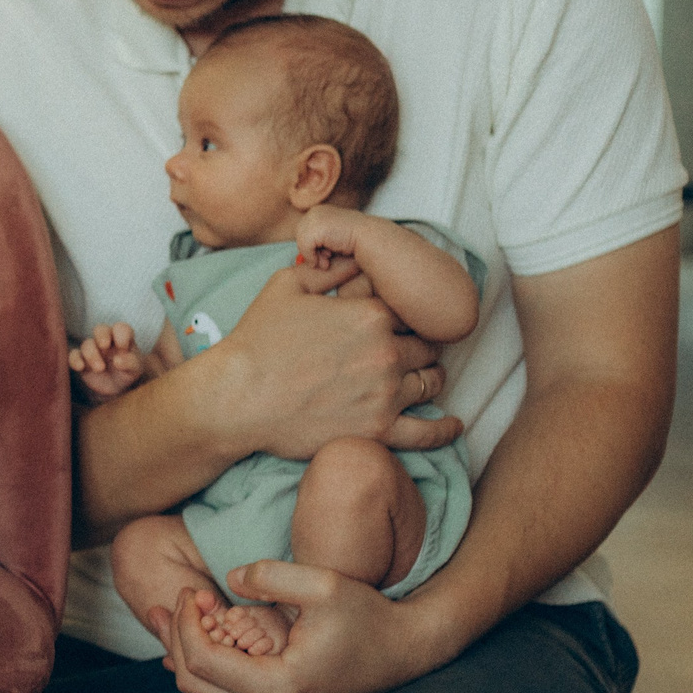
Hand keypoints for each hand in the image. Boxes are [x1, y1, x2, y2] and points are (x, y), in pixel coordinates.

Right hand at [69, 323, 148, 397]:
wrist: (117, 387)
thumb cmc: (128, 372)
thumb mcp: (135, 369)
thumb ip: (130, 363)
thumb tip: (118, 360)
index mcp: (122, 337)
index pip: (121, 328)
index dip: (121, 334)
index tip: (123, 348)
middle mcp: (106, 340)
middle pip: (100, 329)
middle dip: (101, 336)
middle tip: (104, 346)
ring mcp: (92, 349)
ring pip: (87, 343)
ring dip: (91, 354)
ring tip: (100, 369)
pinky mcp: (81, 359)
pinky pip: (74, 355)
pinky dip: (75, 360)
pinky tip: (80, 367)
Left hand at [145, 559, 442, 692]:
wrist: (403, 651)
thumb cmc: (366, 614)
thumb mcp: (322, 583)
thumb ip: (269, 575)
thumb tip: (227, 579)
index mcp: (280, 688)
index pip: (202, 661)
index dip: (184, 623)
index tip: (190, 592)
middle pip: (194, 685)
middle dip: (176, 639)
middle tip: (175, 601)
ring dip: (187, 654)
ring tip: (178, 613)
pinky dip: (208, 667)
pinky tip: (201, 635)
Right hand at [212, 264, 461, 457]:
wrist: (238, 396)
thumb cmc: (257, 341)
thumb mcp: (287, 286)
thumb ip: (329, 269)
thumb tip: (354, 259)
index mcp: (370, 315)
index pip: (409, 311)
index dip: (402, 315)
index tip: (394, 322)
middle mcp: (386, 353)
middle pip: (426, 346)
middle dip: (418, 346)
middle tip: (407, 351)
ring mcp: (385, 394)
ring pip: (430, 382)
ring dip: (428, 378)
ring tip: (421, 379)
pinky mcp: (377, 430)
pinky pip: (427, 433)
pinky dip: (444, 429)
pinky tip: (454, 425)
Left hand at [295, 204, 370, 272]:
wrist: (369, 237)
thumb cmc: (355, 241)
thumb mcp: (334, 236)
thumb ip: (320, 239)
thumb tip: (304, 251)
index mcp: (320, 211)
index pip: (304, 231)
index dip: (312, 246)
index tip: (326, 254)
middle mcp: (315, 211)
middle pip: (300, 236)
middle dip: (311, 250)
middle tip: (326, 260)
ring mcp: (314, 218)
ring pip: (301, 242)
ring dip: (312, 256)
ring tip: (327, 261)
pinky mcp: (315, 228)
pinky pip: (304, 247)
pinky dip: (313, 257)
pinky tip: (326, 261)